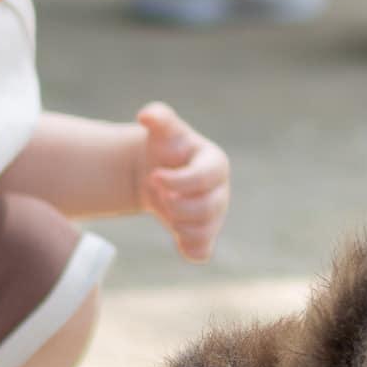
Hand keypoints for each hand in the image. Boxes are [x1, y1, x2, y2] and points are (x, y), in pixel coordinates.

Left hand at [135, 102, 230, 262]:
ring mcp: (215, 214)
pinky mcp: (204, 233)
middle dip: (176, 204)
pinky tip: (177, 241)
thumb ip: (159, 117)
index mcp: (215, 163)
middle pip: (207, 208)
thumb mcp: (162, 129)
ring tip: (164, 207)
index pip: (204, 177)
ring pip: (204, 230)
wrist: (156, 172)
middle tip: (158, 194)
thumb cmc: (163, 147)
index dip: (177, 181)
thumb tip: (146, 115)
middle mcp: (220, 190)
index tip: (154, 177)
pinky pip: (202, 251)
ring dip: (177, 223)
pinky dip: (189, 249)